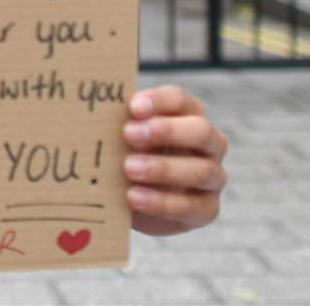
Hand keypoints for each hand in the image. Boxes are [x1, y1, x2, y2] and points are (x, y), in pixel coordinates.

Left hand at [123, 85, 226, 235]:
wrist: (133, 197)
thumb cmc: (127, 153)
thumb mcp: (123, 136)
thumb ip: (117, 123)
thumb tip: (97, 110)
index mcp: (188, 115)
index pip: (180, 100)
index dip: (158, 102)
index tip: (132, 107)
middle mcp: (209, 143)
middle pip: (200, 131)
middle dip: (166, 132)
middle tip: (128, 134)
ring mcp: (213, 176)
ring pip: (202, 170)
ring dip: (163, 169)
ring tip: (128, 168)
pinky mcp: (207, 208)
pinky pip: (193, 206)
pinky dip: (162, 203)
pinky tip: (134, 197)